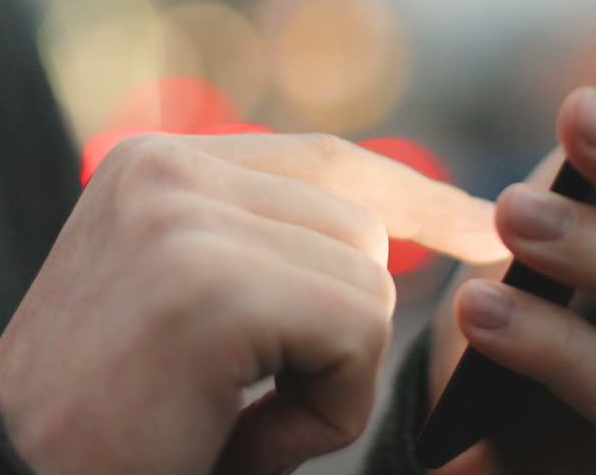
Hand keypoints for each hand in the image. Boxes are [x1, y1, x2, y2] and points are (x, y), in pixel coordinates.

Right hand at [0, 133, 501, 474]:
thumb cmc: (113, 427)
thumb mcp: (188, 311)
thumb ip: (268, 254)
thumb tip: (393, 244)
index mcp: (158, 165)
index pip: (327, 160)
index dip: (415, 199)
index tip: (482, 228)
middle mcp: (166, 167)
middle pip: (360, 227)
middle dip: (336, 330)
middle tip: (240, 402)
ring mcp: (181, 217)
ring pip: (367, 279)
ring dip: (326, 375)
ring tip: (228, 416)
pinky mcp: (208, 284)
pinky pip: (354, 332)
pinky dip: (325, 411)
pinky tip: (235, 434)